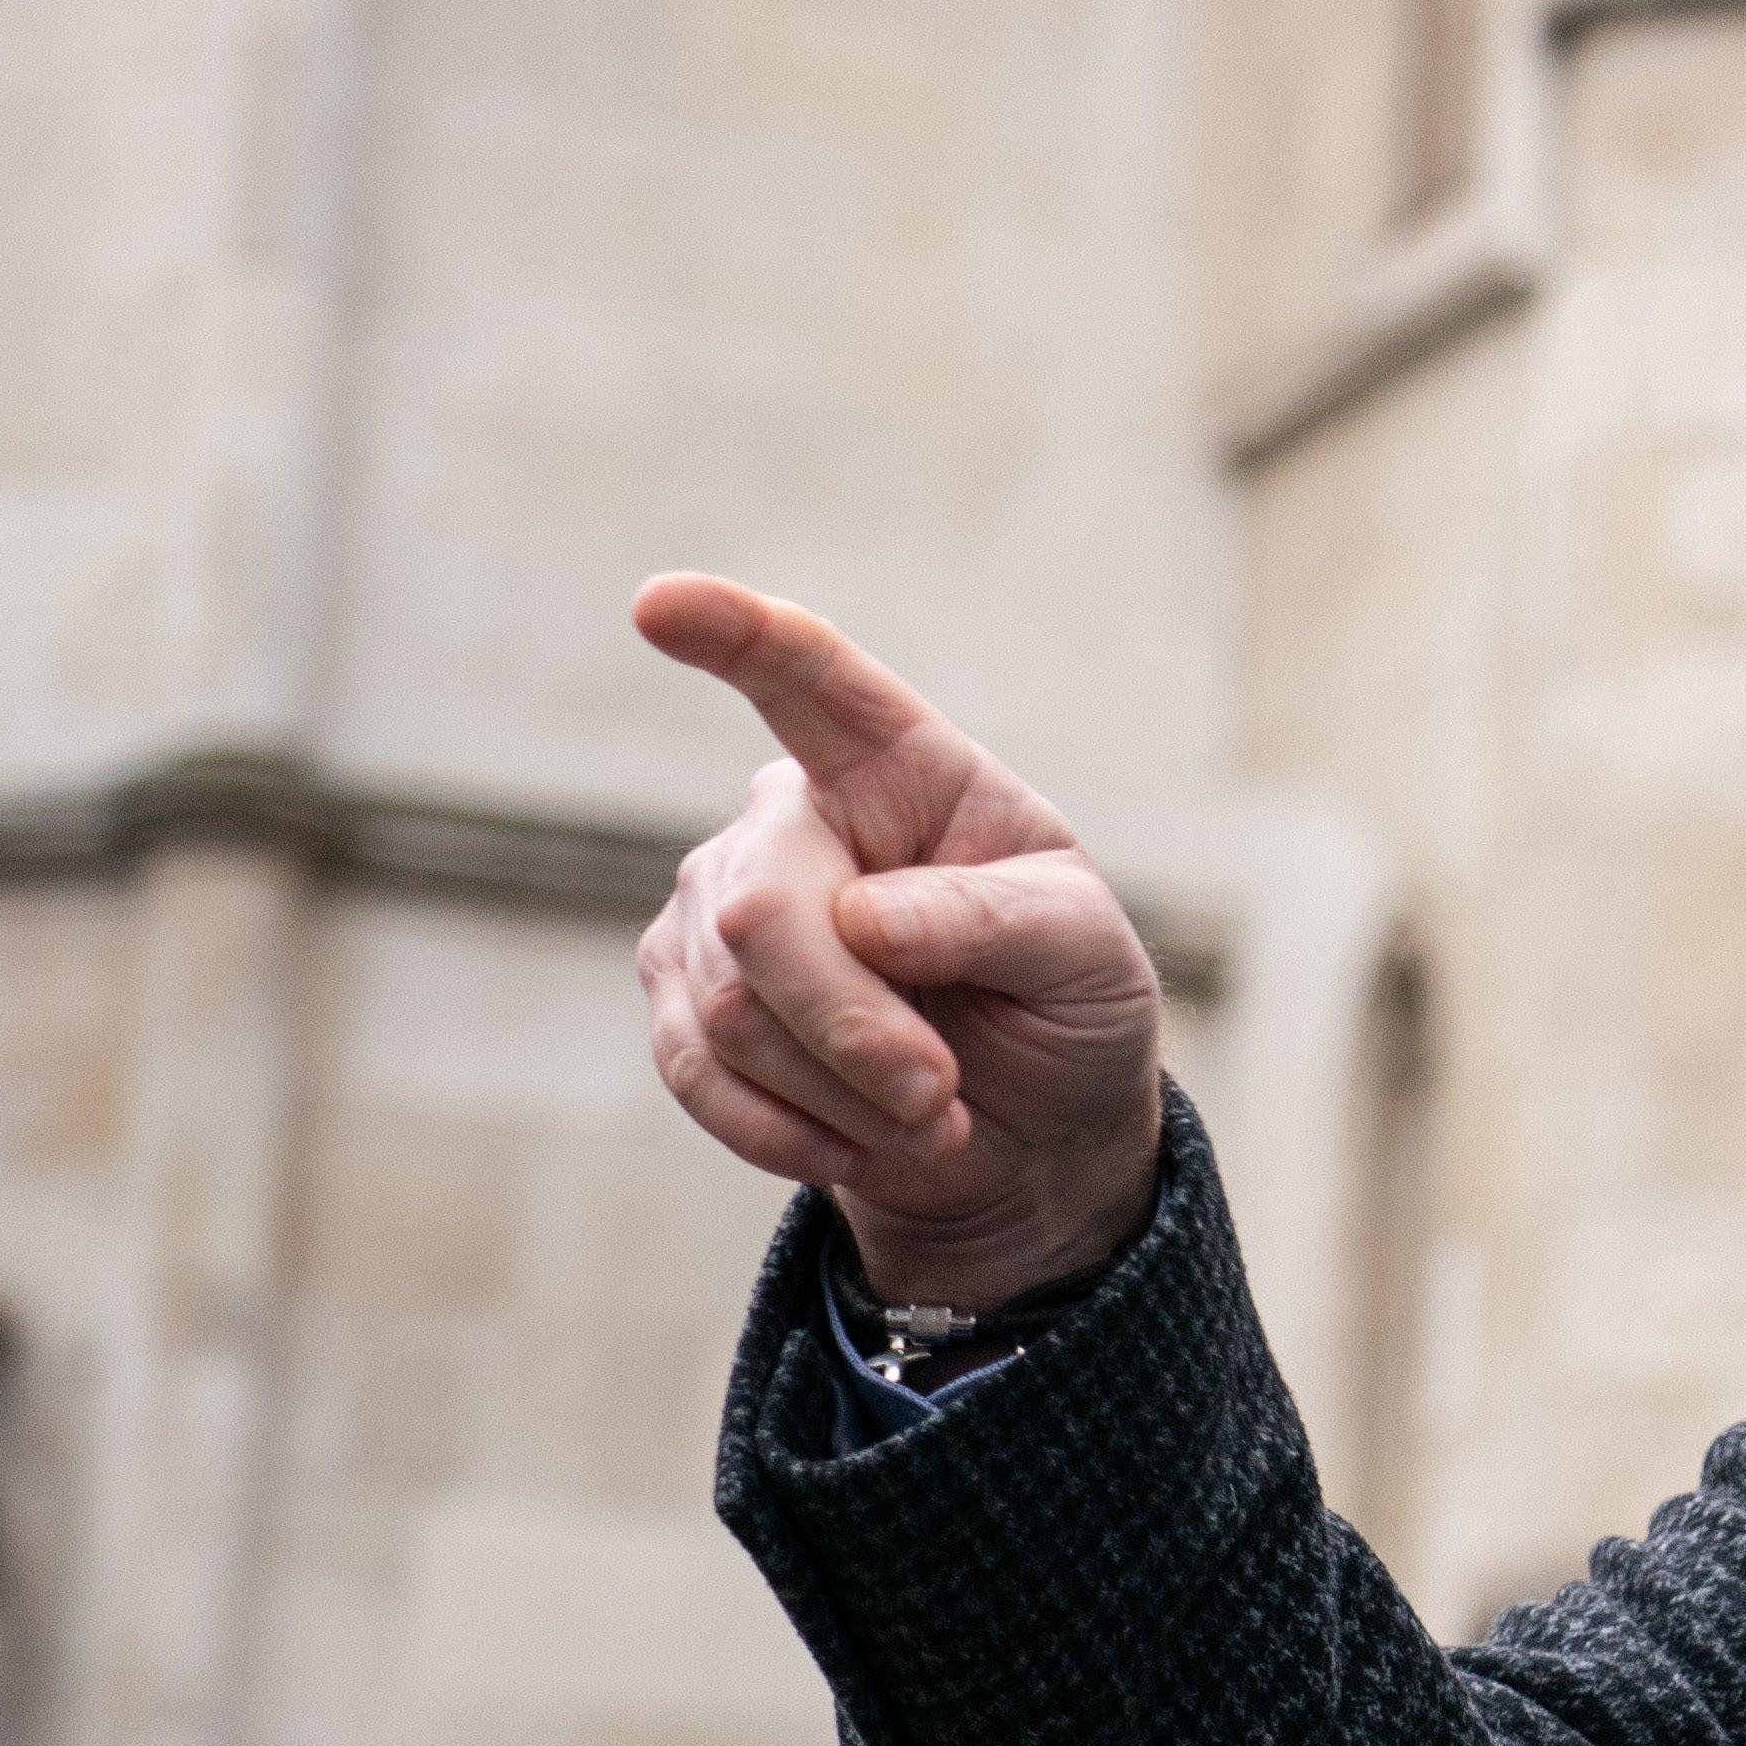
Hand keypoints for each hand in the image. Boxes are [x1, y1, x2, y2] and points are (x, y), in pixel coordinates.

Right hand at [631, 574, 1165, 1310]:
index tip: (661, 602)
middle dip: (852, 1024)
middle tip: (940, 1094)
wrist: (1025, 1125)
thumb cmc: (1064, 1006)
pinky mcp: (680, 999)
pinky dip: (790, 1131)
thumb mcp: (1084, 956)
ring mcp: (714, 905)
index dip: (738, 638)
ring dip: (842, 1091)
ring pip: (728, 1006)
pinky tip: (861, 1143)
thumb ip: (991, 921)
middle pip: (761, 910)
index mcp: (902, 767)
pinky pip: (699, 1072)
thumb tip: (862, 922)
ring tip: (931, 1114)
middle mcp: (791, 818)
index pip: (813, 682)